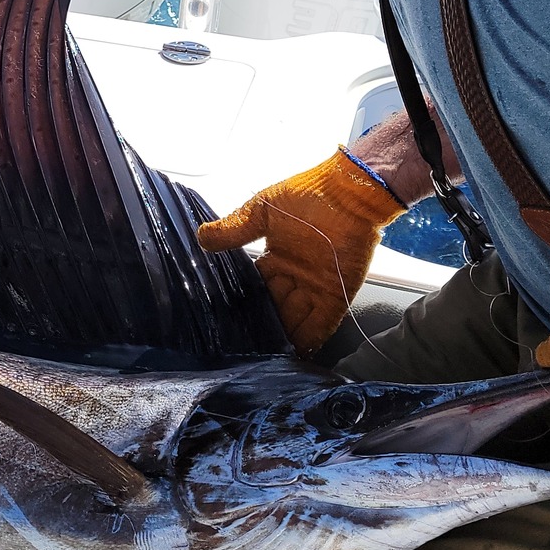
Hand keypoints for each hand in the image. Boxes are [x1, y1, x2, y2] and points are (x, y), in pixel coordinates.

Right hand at [199, 148, 406, 355]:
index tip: (230, 319)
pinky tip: (296, 353)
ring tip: (265, 356)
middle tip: (245, 345)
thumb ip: (234, 230)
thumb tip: (201, 238)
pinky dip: (311, 337)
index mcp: (277, 257)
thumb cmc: (307, 194)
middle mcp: (295, 276)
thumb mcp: (261, 210)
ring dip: (284, 335)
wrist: (348, 192)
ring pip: (296, 318)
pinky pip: (322, 322)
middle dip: (264, 323)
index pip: (258, 286)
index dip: (247, 302)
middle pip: (276, 306)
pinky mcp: (337, 294)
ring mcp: (317, 287)